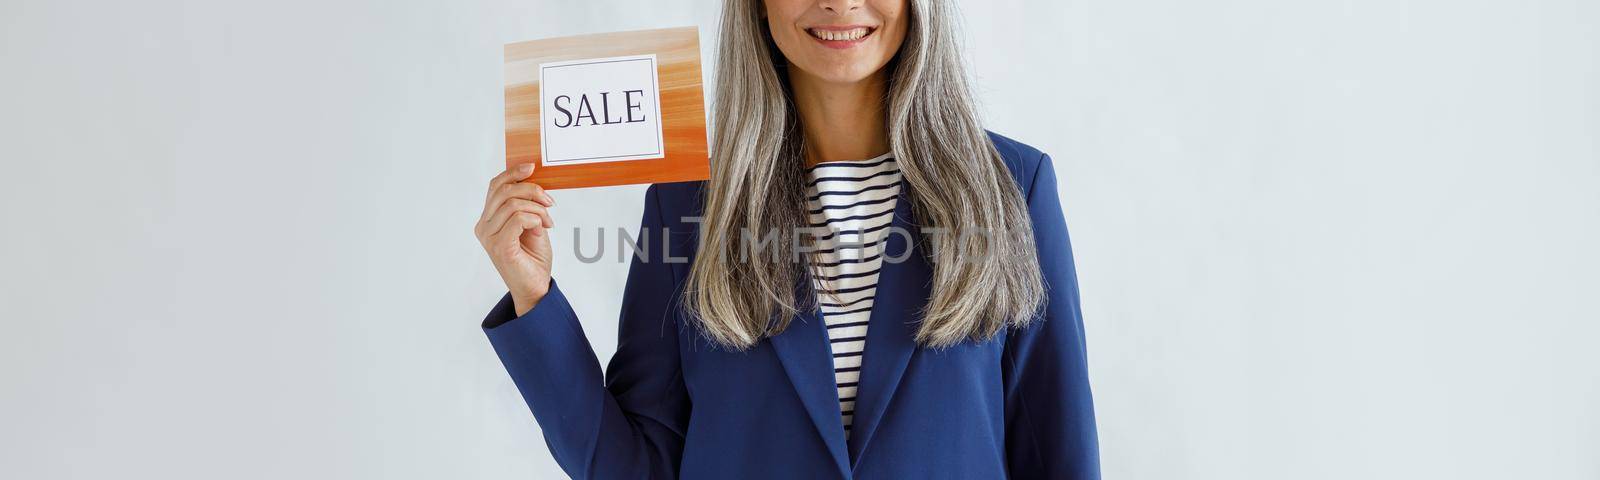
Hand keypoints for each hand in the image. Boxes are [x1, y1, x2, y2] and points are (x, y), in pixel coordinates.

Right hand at [476, 163, 556, 315]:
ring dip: (537, 209)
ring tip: (548, 221)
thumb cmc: (533, 258)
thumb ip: (527, 206)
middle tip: (550, 202)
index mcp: (488, 219)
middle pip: (504, 191)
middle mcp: (484, 227)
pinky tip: (542, 229)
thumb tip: (532, 182)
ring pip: (513, 204)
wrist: (536, 287)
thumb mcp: (532, 225)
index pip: (495, 187)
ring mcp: (489, 237)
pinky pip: (518, 219)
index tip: (531, 167)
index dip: (512, 173)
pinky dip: (535, 219)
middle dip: (532, 191)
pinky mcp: (500, 247)